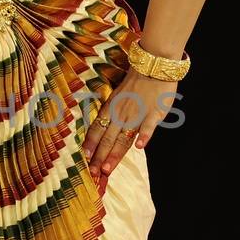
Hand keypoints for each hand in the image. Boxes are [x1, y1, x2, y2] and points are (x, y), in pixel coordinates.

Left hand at [82, 72, 173, 191]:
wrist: (152, 65)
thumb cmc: (136, 81)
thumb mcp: (118, 95)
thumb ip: (113, 112)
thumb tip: (105, 128)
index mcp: (111, 108)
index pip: (97, 129)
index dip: (91, 145)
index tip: (85, 159)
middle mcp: (121, 114)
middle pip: (108, 139)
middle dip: (99, 157)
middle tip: (93, 174)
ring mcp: (137, 114)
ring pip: (124, 138)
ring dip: (114, 154)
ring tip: (107, 168)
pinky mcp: (154, 113)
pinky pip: (148, 126)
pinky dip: (144, 137)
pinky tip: (139, 148)